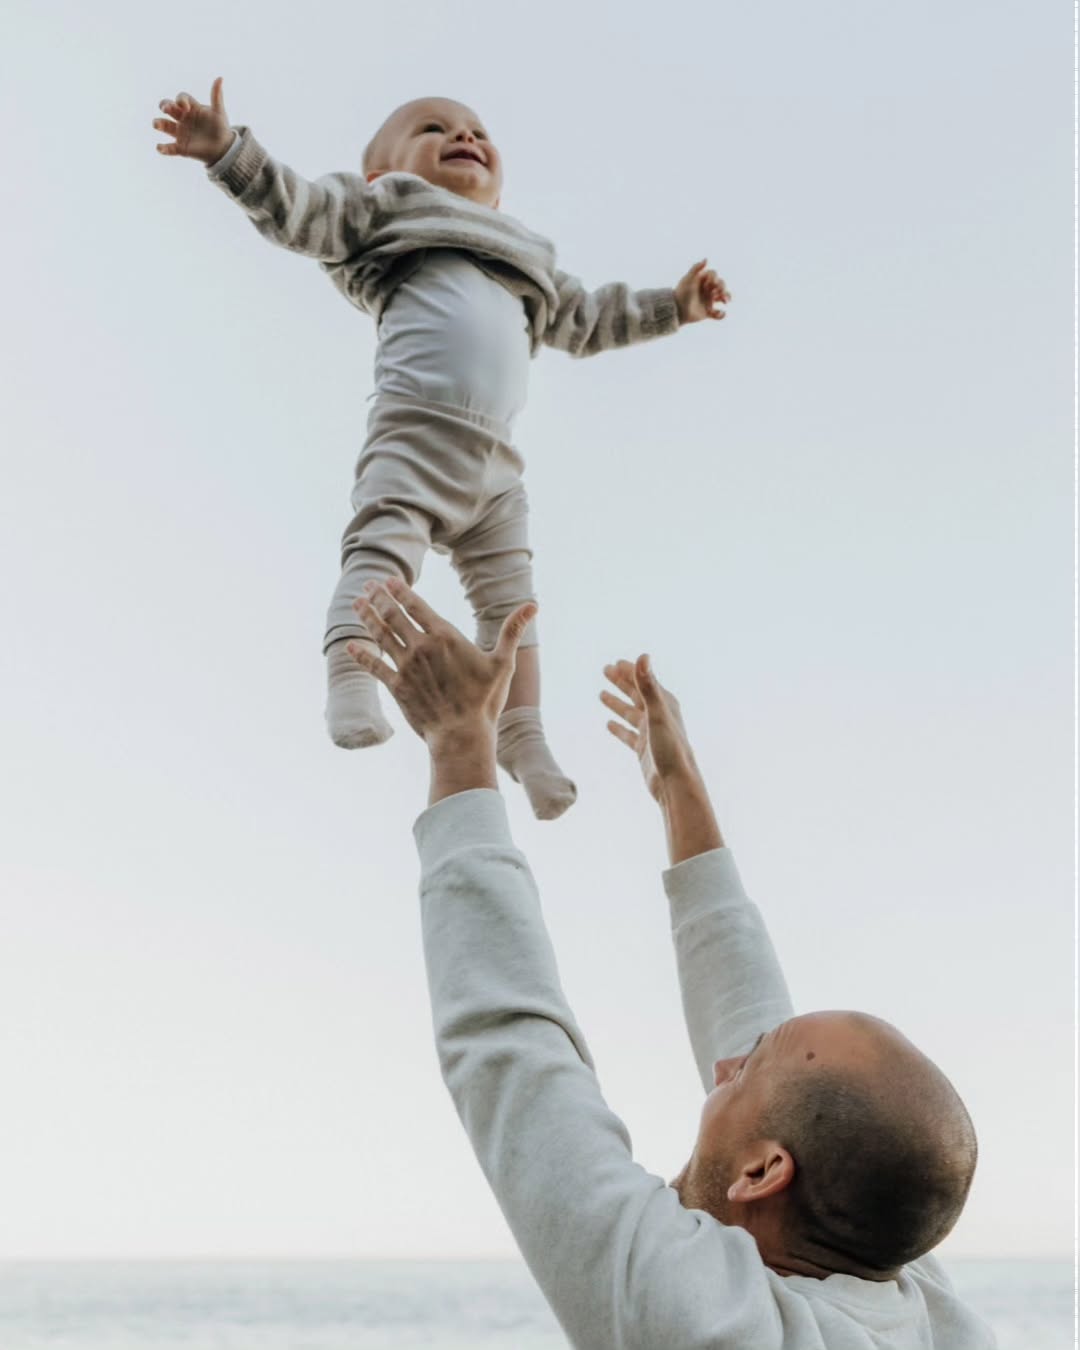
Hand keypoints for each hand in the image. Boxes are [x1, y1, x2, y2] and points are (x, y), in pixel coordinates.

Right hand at [153, 77, 233, 164]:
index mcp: (190, 108)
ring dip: (159, 123)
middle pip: (168, 108)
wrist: (223, 148)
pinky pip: (169, 148)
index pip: (181, 99)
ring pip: (165, 125)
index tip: (186, 107)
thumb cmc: (220, 128)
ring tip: (156, 124)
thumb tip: (220, 78)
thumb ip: (216, 96)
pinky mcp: (181, 147)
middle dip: (165, 106)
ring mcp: (180, 132)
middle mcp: (182, 118)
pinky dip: (163, 148)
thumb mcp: (219, 112)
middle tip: (166, 109)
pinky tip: (159, 148)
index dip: (180, 100)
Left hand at [350, 579, 535, 749]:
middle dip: (379, 597)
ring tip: (357, 602)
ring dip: (368, 616)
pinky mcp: (396, 687)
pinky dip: (360, 655)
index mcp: (445, 637)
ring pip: (381, 634)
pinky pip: (374, 666)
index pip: (417, 606)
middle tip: (368, 583)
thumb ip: (513, 631)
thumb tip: (533, 605)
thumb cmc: (485, 700)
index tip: (390, 580)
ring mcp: (406, 666)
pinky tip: (348, 646)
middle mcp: (421, 647)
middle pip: (394, 615)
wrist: (462, 735)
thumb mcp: (503, 663)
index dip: (402, 591)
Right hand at [600, 655, 698, 802]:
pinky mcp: (644, 749)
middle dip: (621, 682)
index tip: (614, 663)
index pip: (644, 681)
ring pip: (630, 713)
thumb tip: (643, 656)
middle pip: (636, 694)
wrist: (675, 782)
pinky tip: (608, 725)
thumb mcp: (657, 713)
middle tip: (605, 670)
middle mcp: (658, 716)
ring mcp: (650, 733)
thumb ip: (648, 685)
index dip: (629, 671)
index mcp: (664, 704)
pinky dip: (618, 728)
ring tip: (601, 694)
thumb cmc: (670, 747)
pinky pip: (628, 735)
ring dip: (617, 703)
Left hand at [674, 259, 730, 323]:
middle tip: (720, 292)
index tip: (710, 283)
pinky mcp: (707, 312)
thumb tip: (707, 259)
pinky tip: (720, 313)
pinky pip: (718, 314)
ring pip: (722, 297)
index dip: (715, 278)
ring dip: (727, 297)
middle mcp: (706, 290)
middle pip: (721, 285)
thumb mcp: (688, 279)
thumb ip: (696, 268)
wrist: (676, 311)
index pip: (713, 275)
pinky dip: (721, 315)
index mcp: (702, 281)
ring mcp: (708, 300)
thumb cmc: (681, 293)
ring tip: (726, 302)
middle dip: (723, 287)